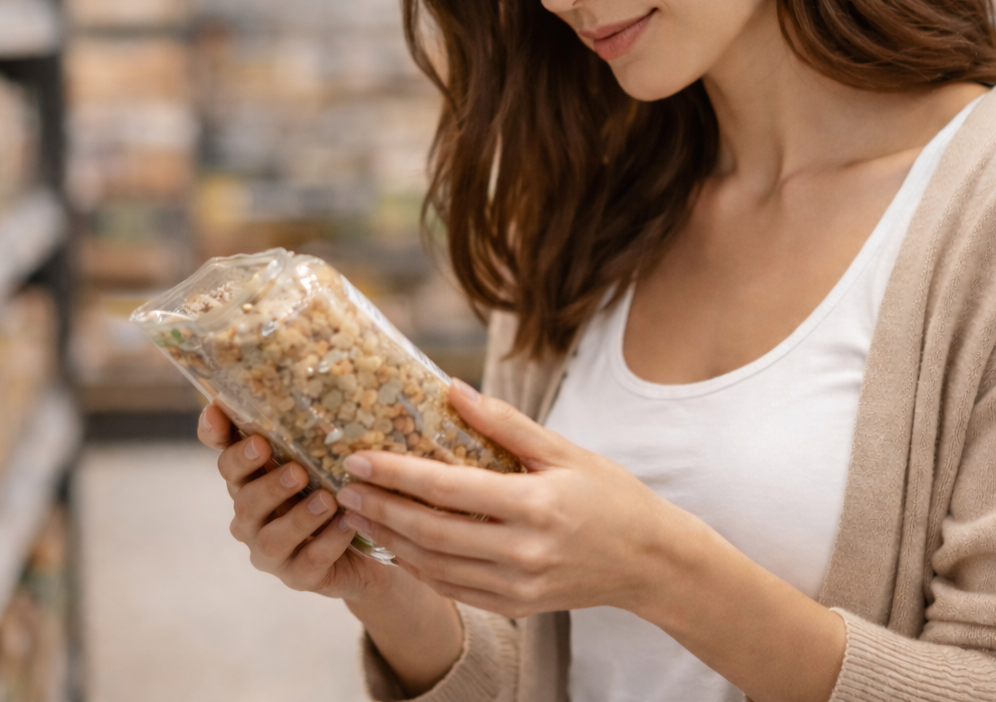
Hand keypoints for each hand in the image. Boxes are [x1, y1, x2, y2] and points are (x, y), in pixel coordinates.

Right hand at [197, 403, 395, 602]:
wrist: (370, 546)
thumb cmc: (336, 490)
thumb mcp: (325, 454)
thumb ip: (308, 426)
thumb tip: (301, 380)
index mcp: (252, 479)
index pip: (224, 455)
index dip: (216, 434)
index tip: (219, 412)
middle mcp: (252, 514)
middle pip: (243, 497)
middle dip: (266, 483)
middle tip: (295, 469)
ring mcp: (271, 551)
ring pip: (270, 537)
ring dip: (298, 518)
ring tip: (327, 499)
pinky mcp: (298, 577)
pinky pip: (306, 564)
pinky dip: (327, 544)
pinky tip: (346, 526)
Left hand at [333, 380, 702, 618]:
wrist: (651, 562)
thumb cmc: (611, 497)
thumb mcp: (564, 450)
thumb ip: (505, 423)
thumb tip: (453, 389)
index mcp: (535, 506)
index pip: (447, 489)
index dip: (397, 474)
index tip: (359, 460)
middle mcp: (522, 552)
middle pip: (431, 532)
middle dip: (381, 509)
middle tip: (344, 488)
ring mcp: (518, 586)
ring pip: (435, 566)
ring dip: (392, 541)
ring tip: (362, 514)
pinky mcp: (516, 607)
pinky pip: (454, 589)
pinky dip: (420, 568)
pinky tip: (399, 546)